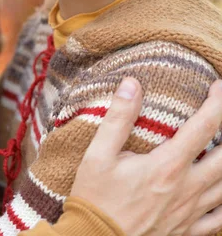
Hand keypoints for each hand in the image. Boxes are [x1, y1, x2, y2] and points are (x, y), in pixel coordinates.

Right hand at [71, 77, 221, 235]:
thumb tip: (132, 84)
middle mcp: (186, 189)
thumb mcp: (99, 154)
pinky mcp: (188, 231)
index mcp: (167, 167)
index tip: (218, 86)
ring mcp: (190, 213)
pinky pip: (219, 218)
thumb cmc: (96, 198)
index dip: (217, 104)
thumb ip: (118, 118)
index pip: (204, 128)